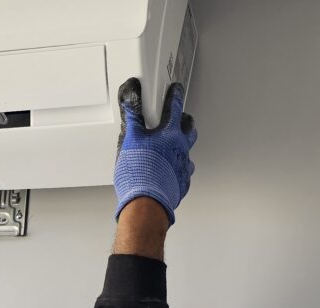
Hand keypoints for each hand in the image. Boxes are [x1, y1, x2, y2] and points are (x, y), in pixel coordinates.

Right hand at [113, 78, 197, 222]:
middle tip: (180, 118)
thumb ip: (132, 117)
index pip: (174, 108)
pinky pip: (183, 173)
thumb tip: (131, 99)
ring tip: (173, 147)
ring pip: (188, 152)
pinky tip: (169, 171)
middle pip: (189, 129)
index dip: (175, 96)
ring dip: (182, 147)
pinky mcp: (181, 184)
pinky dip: (177, 169)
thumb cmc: (139, 173)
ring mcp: (183, 167)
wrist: (145, 204)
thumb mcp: (130, 139)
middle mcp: (181, 149)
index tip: (175, 90)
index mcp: (169, 134)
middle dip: (185, 121)